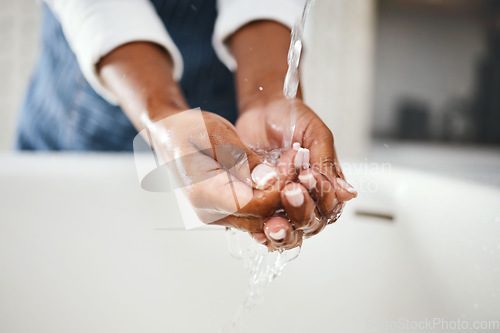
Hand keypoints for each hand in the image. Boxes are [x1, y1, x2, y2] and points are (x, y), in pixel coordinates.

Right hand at [147, 109, 301, 247]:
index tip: (294, 164)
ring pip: (260, 218)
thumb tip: (269, 180)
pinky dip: (269, 196)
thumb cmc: (186, 129)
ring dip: (280, 195)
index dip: (280, 189)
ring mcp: (216, 214)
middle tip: (298, 162)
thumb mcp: (216, 133)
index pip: (253, 205)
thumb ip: (242, 159)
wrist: (168, 133)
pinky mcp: (223, 210)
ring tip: (290, 165)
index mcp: (203, 193)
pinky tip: (277, 174)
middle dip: (285, 192)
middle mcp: (209, 211)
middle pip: (260, 217)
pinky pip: (253, 211)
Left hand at [236, 97, 356, 245]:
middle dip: (302, 210)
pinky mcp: (260, 205)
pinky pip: (263, 227)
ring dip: (284, 229)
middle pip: (311, 223)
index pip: (330, 206)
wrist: (262, 109)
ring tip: (274, 221)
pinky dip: (261, 232)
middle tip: (290, 190)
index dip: (321, 197)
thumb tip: (348, 193)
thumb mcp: (316, 136)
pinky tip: (259, 229)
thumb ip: (328, 164)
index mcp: (325, 185)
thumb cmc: (292, 119)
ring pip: (290, 231)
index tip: (307, 175)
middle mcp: (306, 198)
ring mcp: (282, 204)